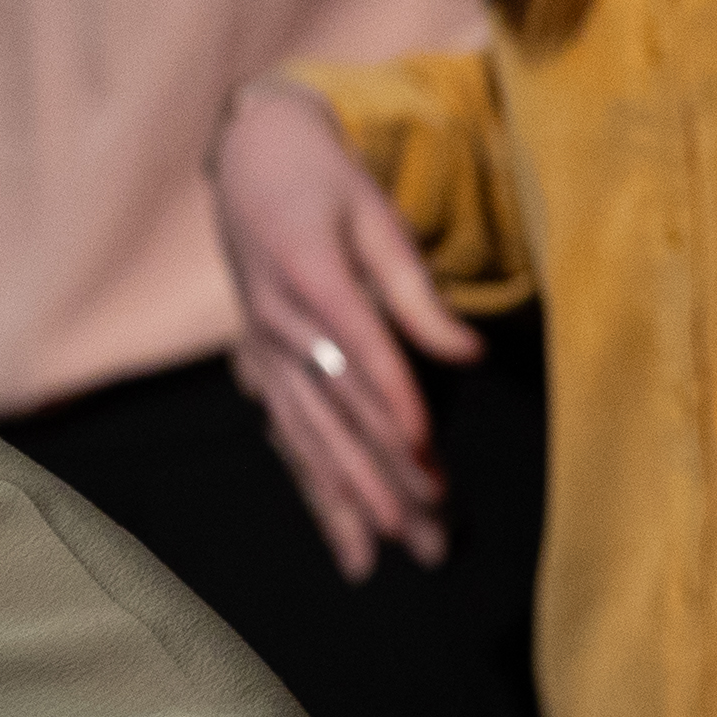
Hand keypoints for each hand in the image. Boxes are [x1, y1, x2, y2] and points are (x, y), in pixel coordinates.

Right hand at [208, 81, 476, 577]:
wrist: (247, 158)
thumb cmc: (324, 181)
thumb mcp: (375, 214)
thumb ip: (417, 290)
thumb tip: (469, 353)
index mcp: (310, 277)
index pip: (359, 350)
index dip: (392, 401)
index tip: (424, 451)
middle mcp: (279, 324)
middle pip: (336, 412)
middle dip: (380, 479)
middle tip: (428, 537)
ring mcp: (263, 349)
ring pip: (307, 437)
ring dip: (347, 500)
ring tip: (383, 557)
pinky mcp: (260, 364)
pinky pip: (287, 435)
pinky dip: (313, 487)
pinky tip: (342, 535)